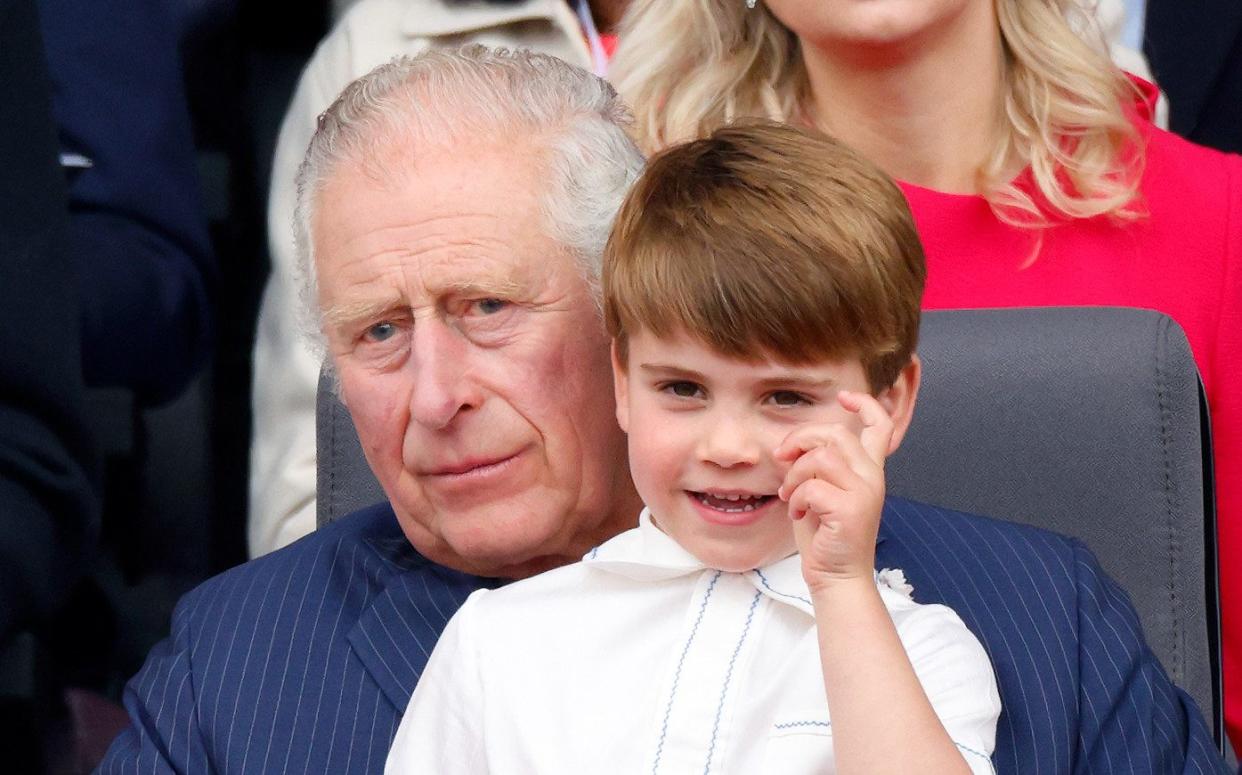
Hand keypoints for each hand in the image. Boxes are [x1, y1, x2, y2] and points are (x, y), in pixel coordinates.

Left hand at [774, 390, 893, 592]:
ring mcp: (865, 493)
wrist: (836, 577)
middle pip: (836, 434)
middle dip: (800, 439)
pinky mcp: (851, 510)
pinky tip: (799, 513)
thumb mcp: (822, 491)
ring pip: (821, 457)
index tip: (843, 397)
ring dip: (795, 475)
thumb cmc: (825, 535)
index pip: (880, 425)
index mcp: (869, 470)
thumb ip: (817, 465)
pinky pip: (813, 486)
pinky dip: (798, 498)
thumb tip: (792, 445)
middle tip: (782, 458)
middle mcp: (872, 477)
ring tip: (791, 496)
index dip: (864, 403)